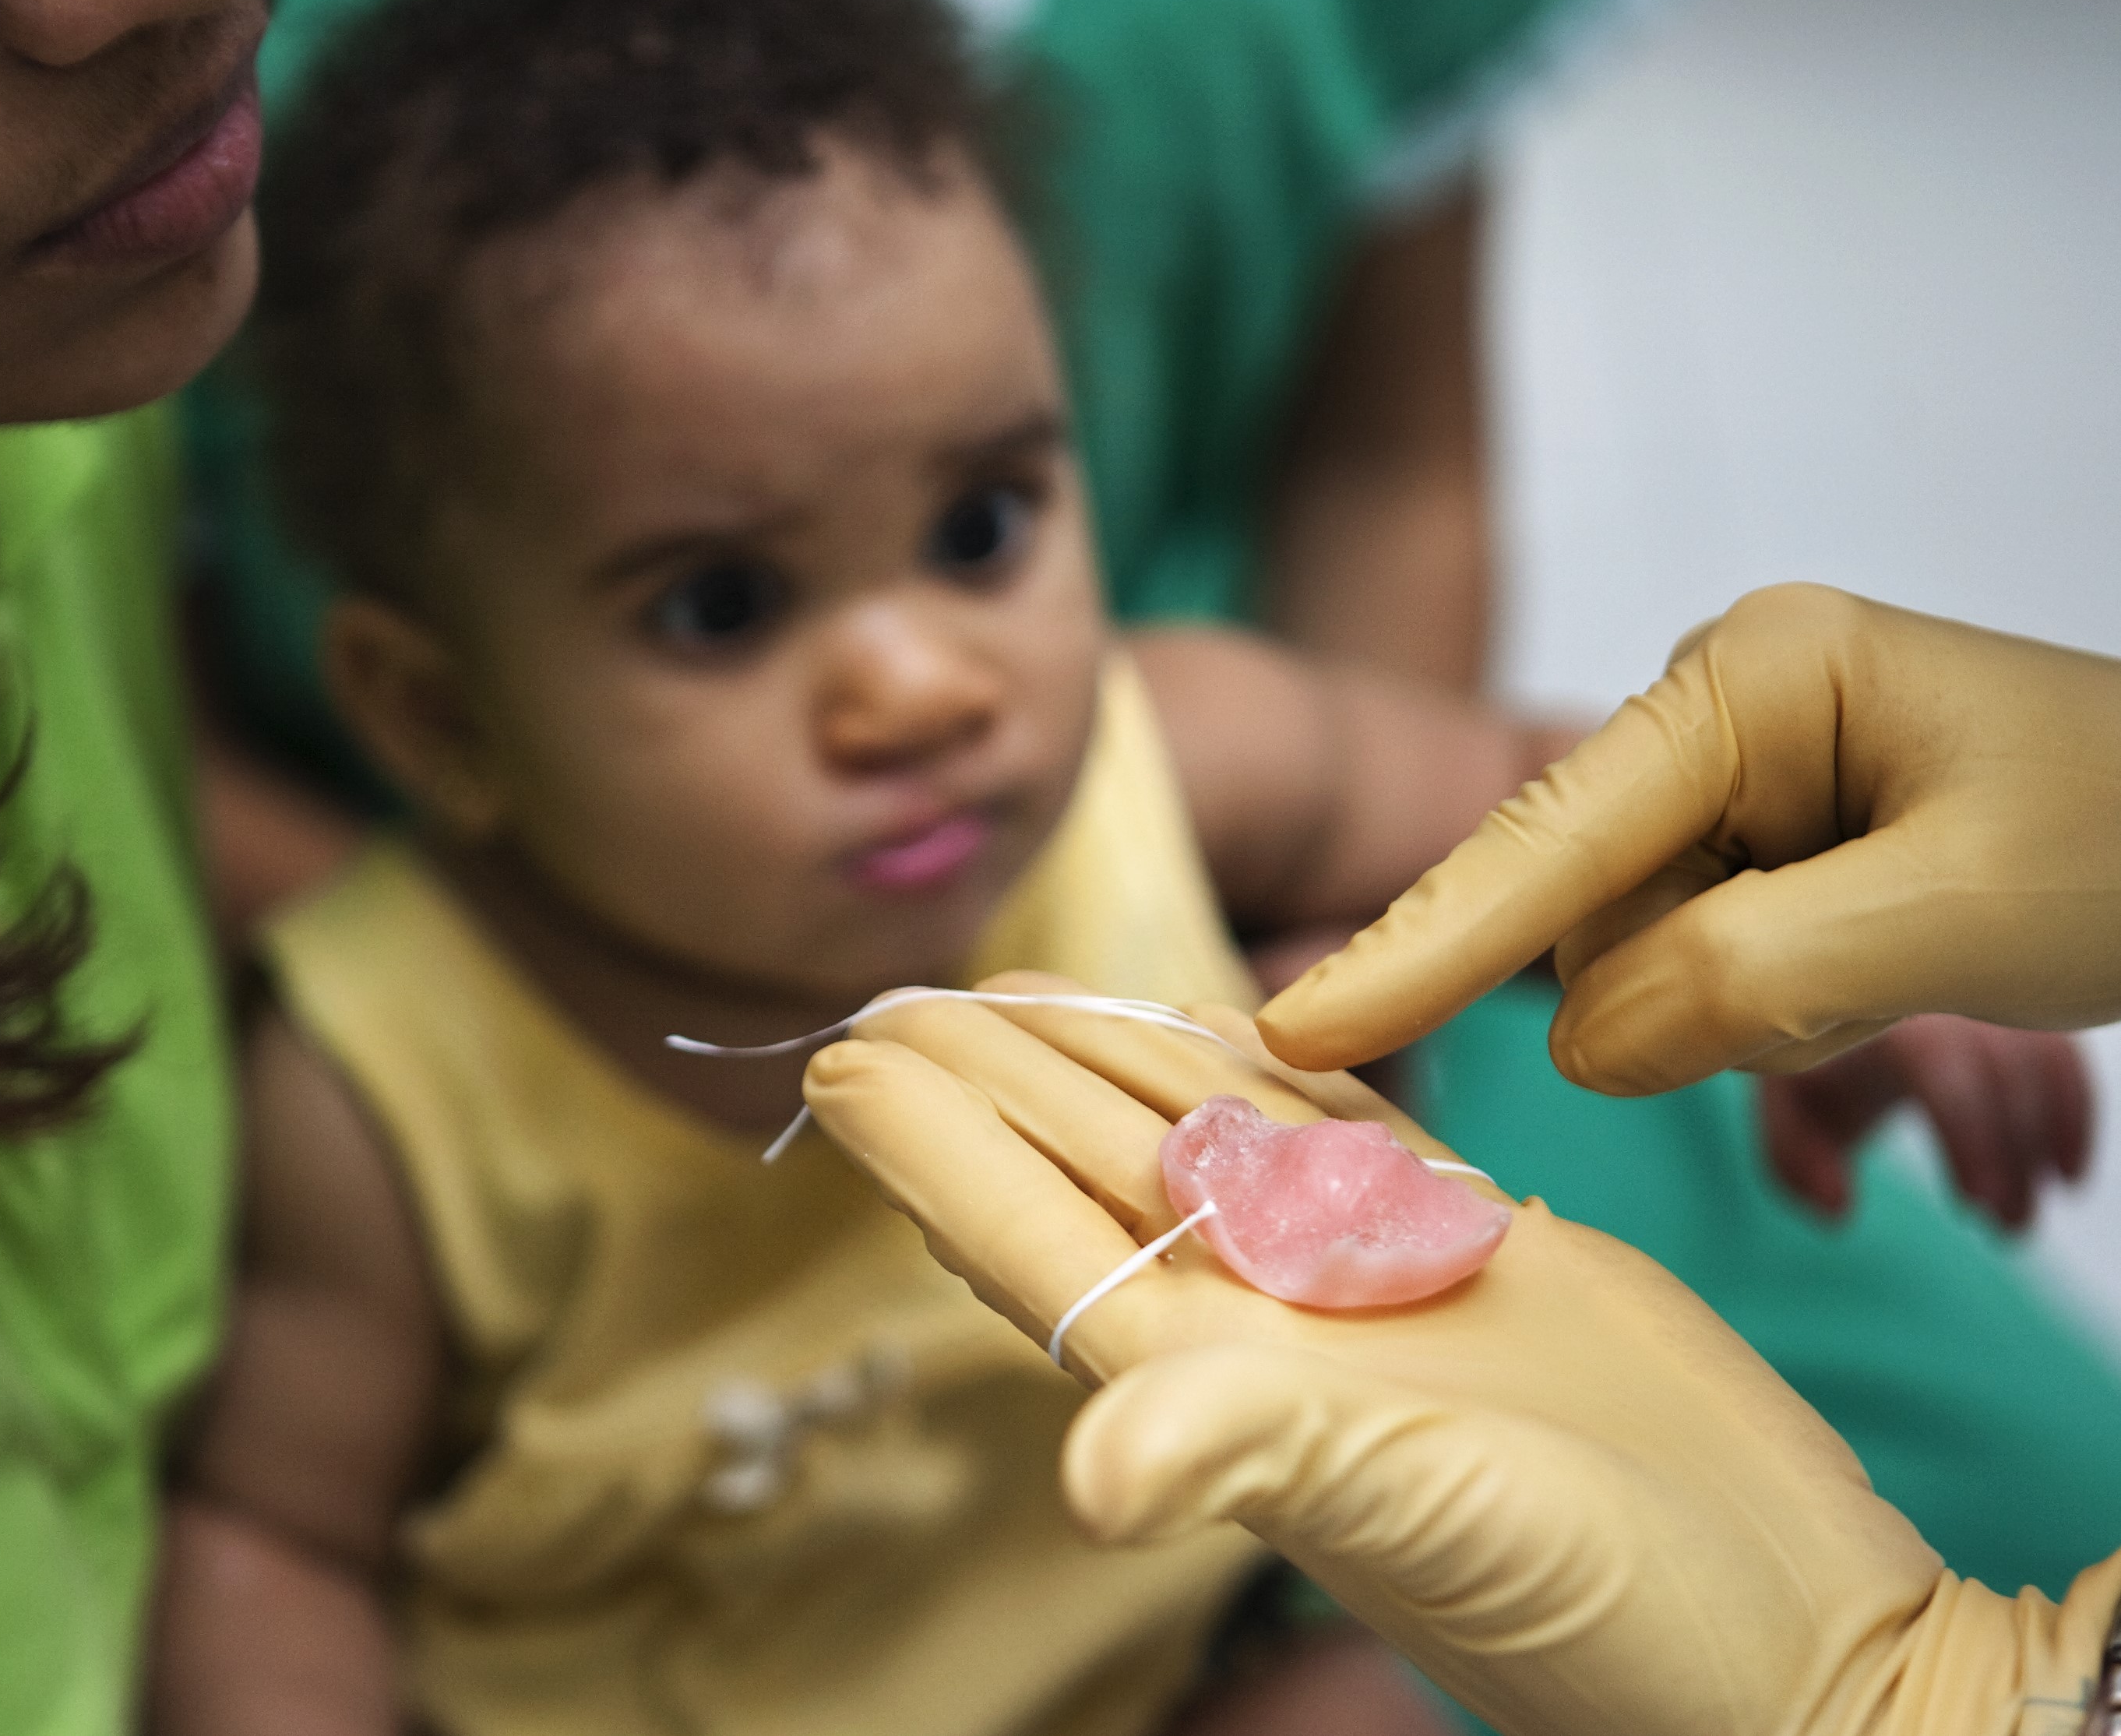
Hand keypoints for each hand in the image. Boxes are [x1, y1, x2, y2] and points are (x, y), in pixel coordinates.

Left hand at [803, 976, 2120, 1735]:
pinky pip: (1333, 1136)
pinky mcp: (1469, 1253)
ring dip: (1097, 1064)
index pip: (1026, 1238)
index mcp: (1215, 1381)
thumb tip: (1089, 1476)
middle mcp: (1264, 1325)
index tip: (830, 1062)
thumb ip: (1255, 1456)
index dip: (927, 1147)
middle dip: (984, 1080)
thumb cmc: (1612, 1610)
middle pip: (1083, 1169)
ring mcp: (1361, 1286)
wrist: (1794, 1631)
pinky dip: (1268, 1077)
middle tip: (880, 995)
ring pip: (1193, 1139)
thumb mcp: (1423, 1516)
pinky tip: (1219, 1025)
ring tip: (1005, 992)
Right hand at [1258, 585, 2120, 1092]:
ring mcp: (1749, 776)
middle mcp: (1723, 711)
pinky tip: (1889, 995)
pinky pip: (1713, 967)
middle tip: (1886, 999)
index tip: (1294, 1039)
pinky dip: (1783, 1016)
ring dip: (1763, 1019)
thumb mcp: (1955, 917)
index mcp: (1748, 680)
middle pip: (1600, 918)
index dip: (1418, 953)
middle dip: (1703, 1001)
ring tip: (1922, 988)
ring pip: (1654, 960)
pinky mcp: (1779, 842)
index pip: (1545, 845)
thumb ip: (1747, 981)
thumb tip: (1586, 1044)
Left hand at [1761, 1015, 2093, 1228]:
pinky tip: (2066, 1174)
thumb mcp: (1787, 1114)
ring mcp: (1983, 1004)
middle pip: (2004, 1076)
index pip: (1945, 1076)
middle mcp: (1941, 1002)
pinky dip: (2075, 1111)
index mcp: (1882, 1022)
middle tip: (2010, 1228)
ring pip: (2044, 1065)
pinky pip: (2062, 1058)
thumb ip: (1796, 1163)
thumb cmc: (1811, 1068)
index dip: (1970, 1140)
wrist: (1828, 1005)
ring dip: (2053, 1139)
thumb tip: (1838, 1208)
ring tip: (2034, 1210)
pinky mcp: (2013, 1016)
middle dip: (2015, 1157)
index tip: (1977, 1203)